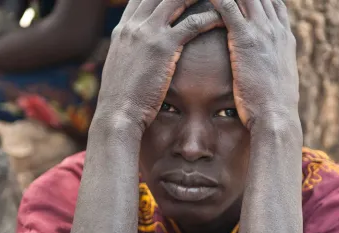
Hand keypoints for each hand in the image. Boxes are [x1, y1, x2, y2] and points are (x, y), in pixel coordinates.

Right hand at [95, 0, 222, 132]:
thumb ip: (131, 52)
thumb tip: (140, 53)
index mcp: (123, 29)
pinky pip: (191, 24)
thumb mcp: (121, 67)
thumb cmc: (122, 97)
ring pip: (175, 0)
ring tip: (218, 0)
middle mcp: (133, 25)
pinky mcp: (163, 47)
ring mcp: (147, 34)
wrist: (117, 114)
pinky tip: (220, 18)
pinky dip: (208, 17)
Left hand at [209, 0, 298, 131]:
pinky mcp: (245, 39)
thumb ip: (271, 65)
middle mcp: (276, 29)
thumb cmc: (273, 106)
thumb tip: (264, 67)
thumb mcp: (278, 80)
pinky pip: (228, 7)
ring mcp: (262, 32)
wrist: (276, 118)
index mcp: (284, 38)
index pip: (274, 4)